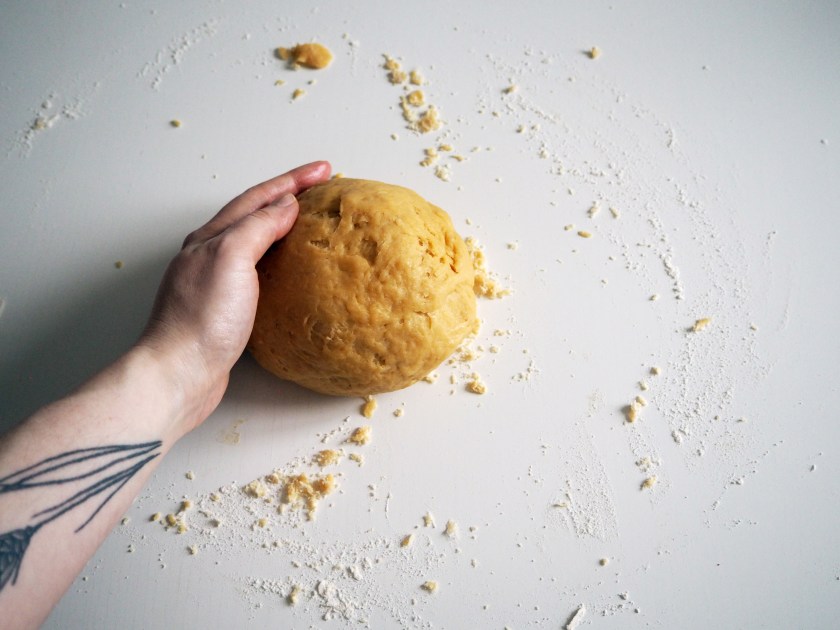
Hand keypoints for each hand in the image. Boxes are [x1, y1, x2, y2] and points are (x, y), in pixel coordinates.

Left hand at [138, 161, 330, 432]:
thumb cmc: (201, 320)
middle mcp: (210, 254)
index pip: (259, 197)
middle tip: (320, 188)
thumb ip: (259, 227)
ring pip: (254, 241)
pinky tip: (290, 269)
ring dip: (282, 224)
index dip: (293, 180)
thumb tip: (286, 205)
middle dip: (288, 195)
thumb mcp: (231, 259)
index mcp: (212, 237)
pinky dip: (277, 258)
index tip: (324, 170)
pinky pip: (256, 270)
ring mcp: (216, 281)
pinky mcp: (224, 308)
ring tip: (309, 220)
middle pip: (254, 213)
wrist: (179, 374)